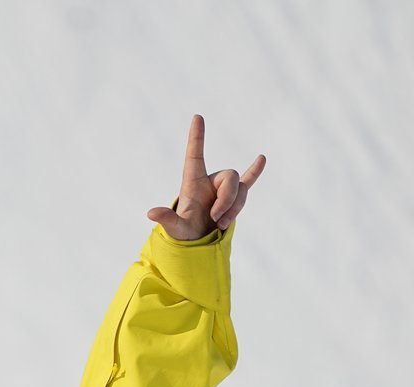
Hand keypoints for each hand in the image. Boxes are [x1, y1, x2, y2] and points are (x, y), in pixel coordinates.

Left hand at [147, 115, 265, 241]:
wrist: (199, 242)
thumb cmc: (185, 233)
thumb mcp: (176, 228)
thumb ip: (167, 220)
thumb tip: (151, 213)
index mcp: (193, 182)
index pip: (195, 154)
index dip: (196, 137)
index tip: (197, 117)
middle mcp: (210, 181)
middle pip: (230, 177)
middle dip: (227, 200)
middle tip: (216, 219)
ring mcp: (223, 189)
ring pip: (241, 190)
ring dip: (234, 208)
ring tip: (220, 224)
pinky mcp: (234, 198)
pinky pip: (248, 182)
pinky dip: (255, 172)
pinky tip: (262, 158)